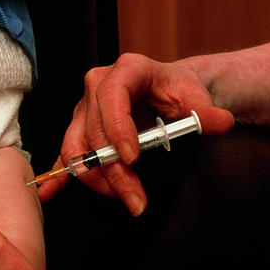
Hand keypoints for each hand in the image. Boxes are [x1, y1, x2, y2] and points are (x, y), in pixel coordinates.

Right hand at [38, 53, 234, 214]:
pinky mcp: (80, 128)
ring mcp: (86, 107)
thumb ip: (206, 112)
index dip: (117, 128)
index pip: (112, 96)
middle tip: (136, 199)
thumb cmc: (180, 91)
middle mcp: (99, 85)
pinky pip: (66, 152)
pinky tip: (49, 192)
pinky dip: (58, 174)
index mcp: (127, 70)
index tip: (132, 159)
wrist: (170, 91)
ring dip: (96, 177)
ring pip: (77, 145)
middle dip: (114, 169)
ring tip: (124, 197)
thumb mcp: (196, 98)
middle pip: (95, 130)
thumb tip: (220, 122)